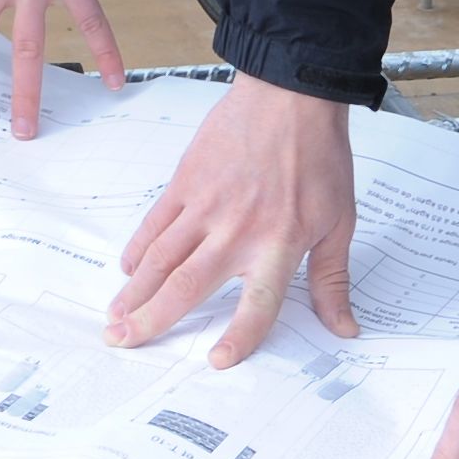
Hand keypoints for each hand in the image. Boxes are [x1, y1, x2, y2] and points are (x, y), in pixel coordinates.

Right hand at [106, 73, 358, 366]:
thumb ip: (333, 280)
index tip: (217, 361)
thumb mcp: (339, 222)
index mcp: (279, 244)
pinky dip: (140, 249)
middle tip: (123, 342)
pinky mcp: (186, 182)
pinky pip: (156, 223)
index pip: (257, 304)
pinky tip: (129, 270)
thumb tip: (344, 328)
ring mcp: (206, 205)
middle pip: (187, 285)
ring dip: (135, 291)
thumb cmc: (319, 157)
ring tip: (114, 318)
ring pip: (161, 258)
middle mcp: (237, 230)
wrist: (290, 96)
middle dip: (152, 319)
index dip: (239, 336)